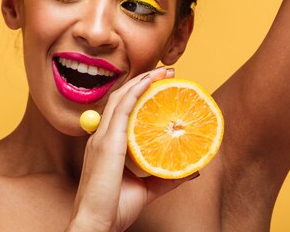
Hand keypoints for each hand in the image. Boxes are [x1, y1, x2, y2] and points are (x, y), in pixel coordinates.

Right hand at [67, 67, 197, 231]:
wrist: (96, 222)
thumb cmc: (114, 207)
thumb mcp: (147, 188)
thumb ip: (167, 175)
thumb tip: (193, 169)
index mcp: (105, 144)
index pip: (120, 110)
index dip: (137, 92)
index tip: (158, 84)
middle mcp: (101, 136)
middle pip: (120, 98)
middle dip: (142, 81)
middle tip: (165, 72)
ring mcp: (102, 137)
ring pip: (121, 98)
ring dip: (142, 81)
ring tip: (163, 72)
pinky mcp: (107, 143)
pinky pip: (122, 110)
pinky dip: (135, 92)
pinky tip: (149, 84)